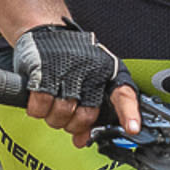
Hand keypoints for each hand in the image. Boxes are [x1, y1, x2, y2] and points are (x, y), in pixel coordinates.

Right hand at [0, 24, 134, 146]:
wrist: (44, 30)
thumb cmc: (70, 58)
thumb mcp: (87, 79)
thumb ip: (89, 110)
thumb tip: (83, 140)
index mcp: (107, 73)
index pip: (124, 94)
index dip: (129, 113)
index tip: (132, 129)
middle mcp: (90, 72)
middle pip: (85, 117)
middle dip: (73, 125)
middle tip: (66, 117)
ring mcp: (67, 72)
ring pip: (61, 115)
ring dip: (54, 118)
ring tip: (52, 108)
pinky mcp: (43, 72)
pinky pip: (40, 106)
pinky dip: (37, 110)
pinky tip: (38, 102)